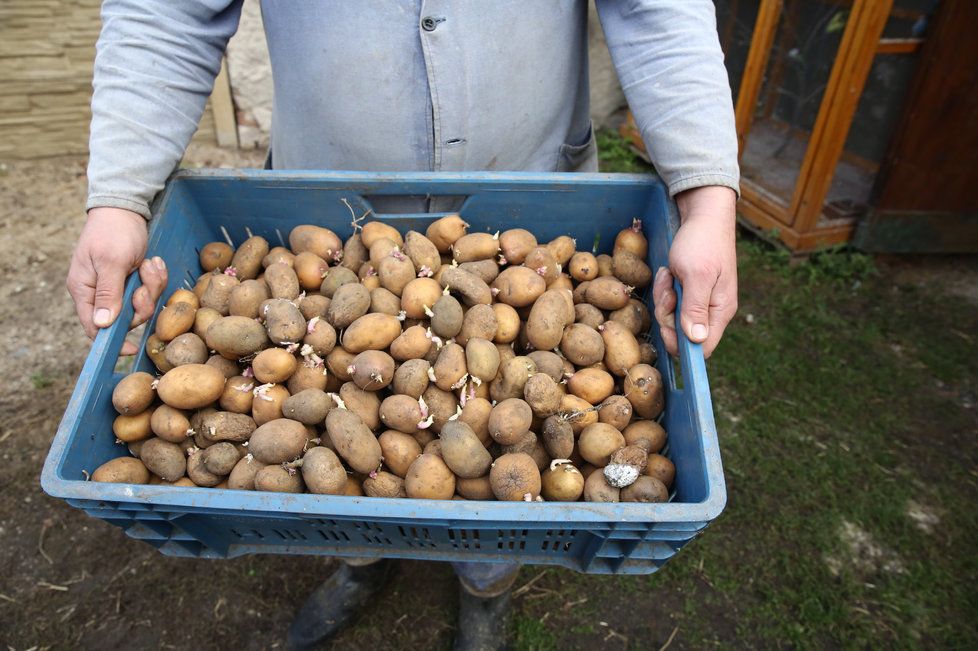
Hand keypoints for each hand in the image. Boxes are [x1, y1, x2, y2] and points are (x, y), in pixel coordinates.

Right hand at [66, 207, 167, 354]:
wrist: (125, 208)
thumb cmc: (113, 232)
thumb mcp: (111, 262)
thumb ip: (108, 293)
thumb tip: (101, 324)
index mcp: (84, 290)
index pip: (93, 327)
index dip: (111, 340)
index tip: (131, 349)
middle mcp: (99, 292)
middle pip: (125, 317)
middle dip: (142, 300)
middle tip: (145, 276)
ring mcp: (117, 287)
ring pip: (141, 304)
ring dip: (151, 285)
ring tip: (149, 264)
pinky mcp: (133, 280)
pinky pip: (149, 290)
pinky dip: (154, 278)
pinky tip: (153, 262)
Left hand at [652, 185, 737, 358]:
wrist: (703, 214)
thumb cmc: (702, 242)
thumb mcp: (696, 275)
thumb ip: (695, 308)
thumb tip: (696, 341)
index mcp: (720, 312)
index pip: (701, 349)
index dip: (679, 344)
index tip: (666, 322)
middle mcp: (711, 311)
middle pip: (681, 334)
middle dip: (667, 313)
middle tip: (669, 287)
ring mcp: (699, 301)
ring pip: (672, 317)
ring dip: (664, 296)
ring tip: (670, 274)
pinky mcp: (688, 291)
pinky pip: (670, 301)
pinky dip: (665, 287)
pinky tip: (669, 272)